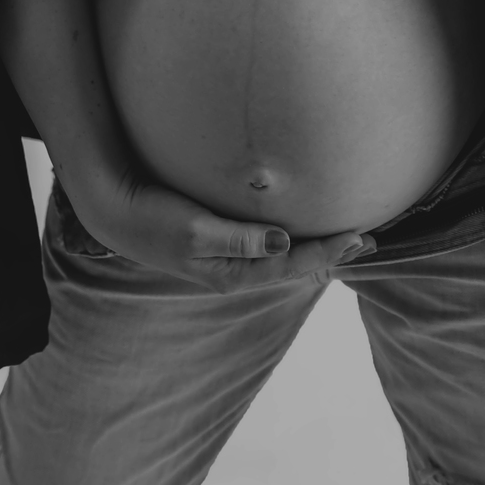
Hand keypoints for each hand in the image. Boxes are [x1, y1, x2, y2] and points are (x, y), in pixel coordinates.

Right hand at [72, 165, 376, 293]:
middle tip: (370, 240)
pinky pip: (267, 246)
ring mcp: (226, 258)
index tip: (360, 235)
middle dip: (332, 253)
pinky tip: (300, 232)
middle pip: (294, 266)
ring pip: (283, 258)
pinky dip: (292, 240)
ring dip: (316, 248)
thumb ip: (240, 239)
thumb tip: (284, 243)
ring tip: (346, 238)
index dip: (329, 250)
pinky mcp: (219, 241)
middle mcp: (234, 271)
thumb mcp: (196, 230)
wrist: (115, 210)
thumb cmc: (153, 218)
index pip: (293, 264)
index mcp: (232, 274)